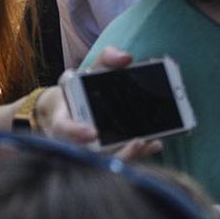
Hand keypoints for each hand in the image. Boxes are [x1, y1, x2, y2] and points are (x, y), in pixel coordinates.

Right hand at [39, 48, 160, 161]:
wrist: (70, 108)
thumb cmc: (79, 89)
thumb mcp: (88, 70)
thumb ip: (105, 59)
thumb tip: (126, 57)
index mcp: (64, 121)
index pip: (65, 129)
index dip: (77, 132)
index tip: (92, 133)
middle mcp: (75, 142)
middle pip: (93, 153)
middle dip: (116, 150)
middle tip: (137, 141)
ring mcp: (90, 152)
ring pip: (109, 161)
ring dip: (131, 155)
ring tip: (150, 142)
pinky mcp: (106, 156)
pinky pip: (121, 160)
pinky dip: (139, 154)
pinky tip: (156, 143)